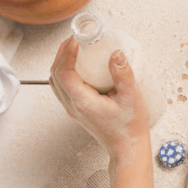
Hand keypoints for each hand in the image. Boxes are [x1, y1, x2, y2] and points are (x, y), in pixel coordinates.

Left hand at [49, 38, 149, 158]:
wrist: (127, 148)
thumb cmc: (130, 128)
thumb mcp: (132, 98)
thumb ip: (123, 75)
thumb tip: (116, 53)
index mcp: (82, 103)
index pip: (64, 73)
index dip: (67, 54)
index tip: (76, 40)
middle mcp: (73, 106)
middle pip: (55, 75)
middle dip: (62, 53)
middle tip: (74, 39)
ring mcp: (73, 109)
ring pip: (56, 81)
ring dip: (61, 62)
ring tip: (74, 49)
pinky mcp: (77, 110)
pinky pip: (63, 87)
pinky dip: (65, 72)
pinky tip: (79, 66)